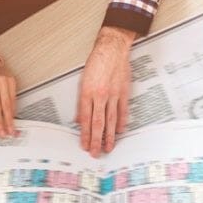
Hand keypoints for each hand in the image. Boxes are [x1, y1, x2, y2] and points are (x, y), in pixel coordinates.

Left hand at [77, 27, 134, 156]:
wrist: (112, 49)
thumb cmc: (97, 62)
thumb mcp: (82, 81)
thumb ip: (81, 102)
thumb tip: (78, 119)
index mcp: (87, 92)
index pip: (85, 119)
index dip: (84, 134)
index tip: (84, 145)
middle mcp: (100, 95)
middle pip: (98, 123)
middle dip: (96, 140)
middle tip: (95, 152)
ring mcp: (113, 95)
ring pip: (110, 120)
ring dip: (108, 136)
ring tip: (107, 147)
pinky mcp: (123, 93)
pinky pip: (122, 111)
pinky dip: (121, 123)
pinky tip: (119, 132)